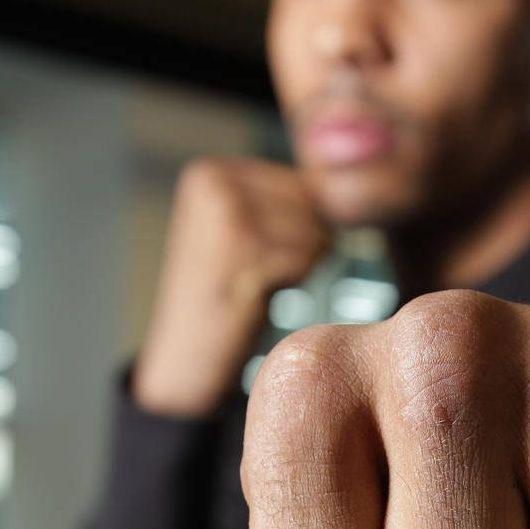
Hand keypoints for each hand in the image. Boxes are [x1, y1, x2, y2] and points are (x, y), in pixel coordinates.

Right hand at [133, 157, 333, 415]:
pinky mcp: (241, 246)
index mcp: (212, 171)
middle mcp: (215, 182)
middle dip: (300, 247)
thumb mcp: (244, 230)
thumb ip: (286, 200)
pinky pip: (305, 258)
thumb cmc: (222, 298)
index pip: (304, 186)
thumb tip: (344, 186)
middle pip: (312, 205)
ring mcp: (225, 211)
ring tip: (251, 281)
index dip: (299, 230)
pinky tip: (252, 293)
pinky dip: (290, 282)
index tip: (256, 255)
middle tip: (253, 272)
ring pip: (314, 232)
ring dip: (296, 266)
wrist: (185, 357)